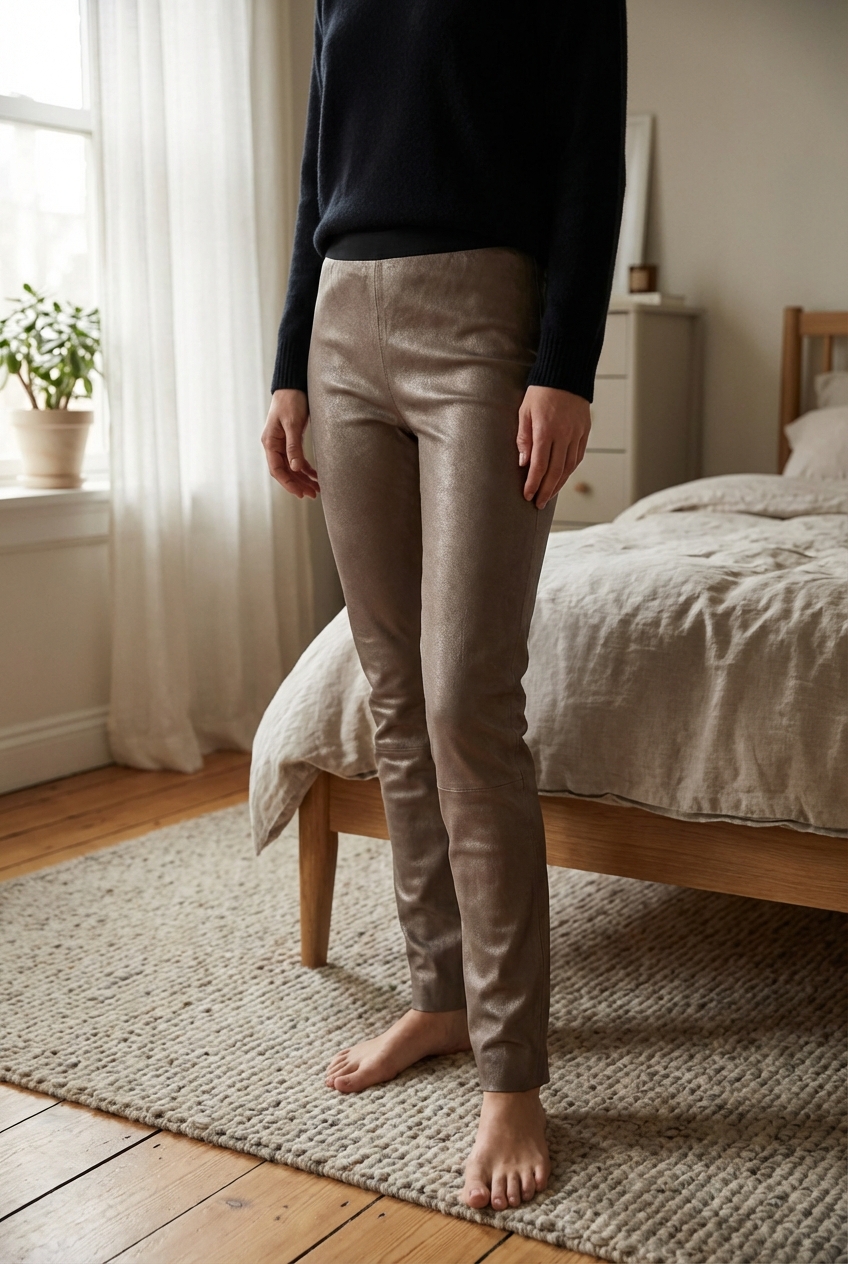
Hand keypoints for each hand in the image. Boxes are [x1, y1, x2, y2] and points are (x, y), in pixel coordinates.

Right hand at [261, 389, 320, 497]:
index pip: (277, 470)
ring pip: (292, 467)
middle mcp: (274, 445)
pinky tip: (316, 475)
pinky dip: (307, 468)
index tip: (301, 493)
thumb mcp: (293, 424)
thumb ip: (293, 446)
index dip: (289, 483)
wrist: (293, 385)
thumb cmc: (291, 401)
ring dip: (303, 478)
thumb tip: (296, 468)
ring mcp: (283, 443)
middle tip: (313, 494)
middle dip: (298, 484)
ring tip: (316, 489)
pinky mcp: (292, 439)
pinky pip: (298, 459)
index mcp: (270, 442)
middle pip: (285, 471)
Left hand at [516, 385, 590, 509]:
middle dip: (546, 490)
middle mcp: (563, 435)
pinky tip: (562, 478)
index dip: (533, 483)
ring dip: (559, 484)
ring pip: (569, 467)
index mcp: (546, 431)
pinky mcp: (585, 432)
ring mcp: (576, 434)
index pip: (539, 465)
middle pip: (555, 471)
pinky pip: (578, 456)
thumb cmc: (540, 392)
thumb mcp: (524, 412)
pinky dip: (570, 470)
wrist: (566, 373)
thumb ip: (524, 438)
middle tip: (538, 504)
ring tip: (549, 495)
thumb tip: (523, 463)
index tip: (527, 495)